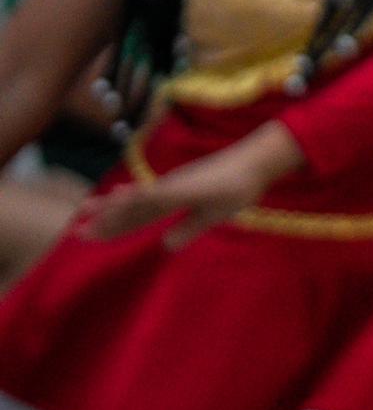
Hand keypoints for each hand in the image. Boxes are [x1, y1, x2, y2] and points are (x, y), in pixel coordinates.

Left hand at [78, 124, 303, 247]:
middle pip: (132, 209)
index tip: (89, 234)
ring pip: (139, 200)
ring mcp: (175, 185)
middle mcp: (168, 190)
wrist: (257, 164)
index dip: (114, 226)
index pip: (138, 216)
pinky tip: (122, 197)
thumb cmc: (238, 186)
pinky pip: (159, 192)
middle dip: (104, 221)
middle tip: (77, 232)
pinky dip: (139, 196)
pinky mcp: (187, 183)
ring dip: (114, 208)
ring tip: (87, 215)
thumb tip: (165, 245)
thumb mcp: (211, 215)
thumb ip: (189, 228)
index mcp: (172, 199)